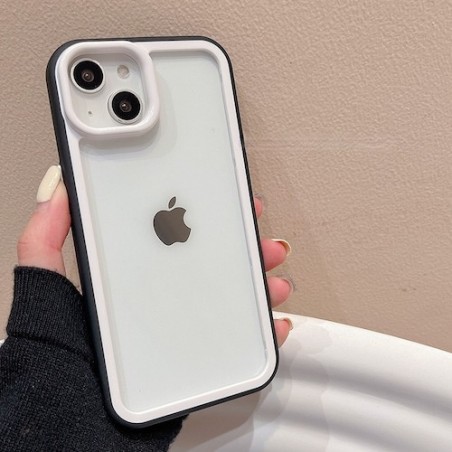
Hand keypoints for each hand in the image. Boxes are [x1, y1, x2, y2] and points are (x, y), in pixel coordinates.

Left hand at [17, 166, 292, 345]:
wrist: (74, 421)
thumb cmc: (59, 354)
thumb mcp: (45, 287)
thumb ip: (44, 239)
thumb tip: (57, 189)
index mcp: (135, 277)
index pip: (176, 236)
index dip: (205, 217)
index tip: (227, 204)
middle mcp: (162, 298)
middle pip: (212, 265)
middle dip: (244, 249)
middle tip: (261, 240)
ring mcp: (181, 327)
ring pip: (231, 298)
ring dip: (258, 286)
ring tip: (273, 282)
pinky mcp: (195, 356)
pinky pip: (237, 340)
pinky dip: (261, 331)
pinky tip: (273, 323)